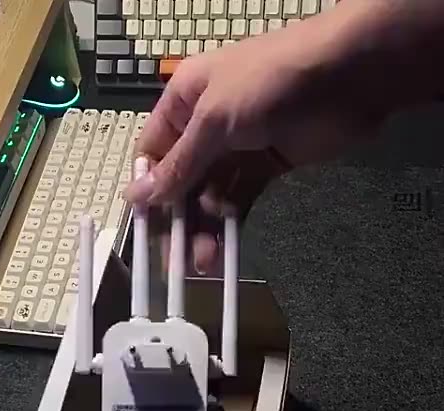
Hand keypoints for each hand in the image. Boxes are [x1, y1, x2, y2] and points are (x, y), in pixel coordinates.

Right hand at [125, 8, 383, 272]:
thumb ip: (179, 165)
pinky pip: (239, 199)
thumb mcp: (214, 121)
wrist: (346, 75)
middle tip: (173, 262)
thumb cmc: (270, 83)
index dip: (148, 192)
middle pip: (181, 181)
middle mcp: (206, 125)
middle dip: (177, 219)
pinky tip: (222, 249)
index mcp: (184, 101)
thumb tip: (136, 197)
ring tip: (202, 263)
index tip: (143, 231)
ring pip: (210, 195)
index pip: (154, 153)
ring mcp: (239, 147)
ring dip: (203, 229)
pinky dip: (230, 224)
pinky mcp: (266, 166)